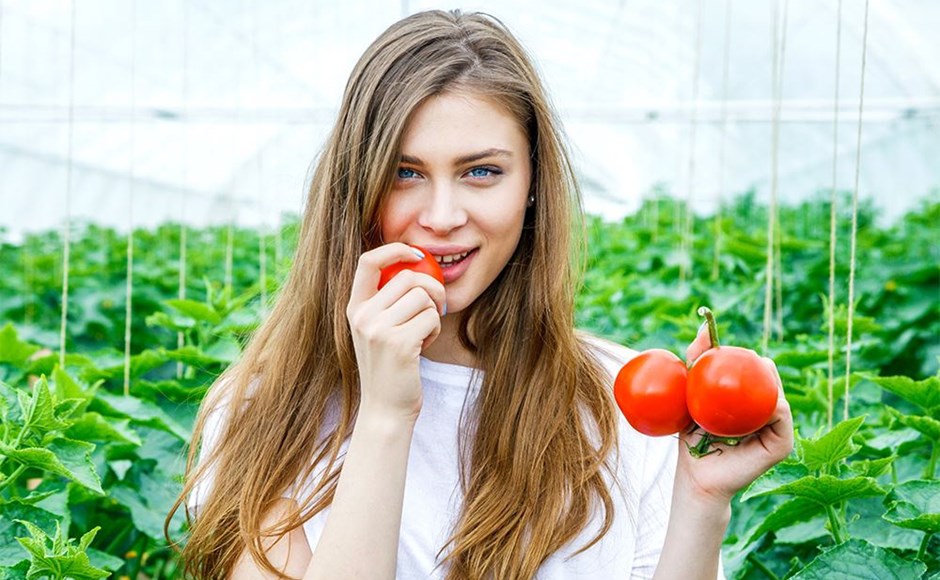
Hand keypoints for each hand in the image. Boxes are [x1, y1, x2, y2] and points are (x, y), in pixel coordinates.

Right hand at [346, 243, 445, 421]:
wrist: (386, 409)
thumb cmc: (391, 366)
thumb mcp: (378, 330)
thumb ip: (388, 300)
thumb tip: (417, 263)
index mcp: (355, 308)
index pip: (368, 261)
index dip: (395, 249)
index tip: (417, 253)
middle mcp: (362, 316)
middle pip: (408, 277)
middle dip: (432, 288)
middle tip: (436, 306)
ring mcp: (378, 330)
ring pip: (423, 297)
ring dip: (433, 314)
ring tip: (423, 334)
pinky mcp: (399, 344)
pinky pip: (431, 317)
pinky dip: (435, 330)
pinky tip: (423, 346)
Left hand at [675, 325, 794, 505]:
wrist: (695, 474)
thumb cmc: (691, 435)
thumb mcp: (691, 394)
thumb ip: (697, 361)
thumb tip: (703, 325)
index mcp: (750, 401)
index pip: (756, 370)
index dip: (746, 357)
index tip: (727, 349)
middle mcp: (767, 412)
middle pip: (770, 377)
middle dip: (758, 364)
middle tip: (738, 359)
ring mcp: (777, 428)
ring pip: (778, 393)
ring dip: (766, 382)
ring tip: (748, 374)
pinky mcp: (782, 444)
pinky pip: (782, 417)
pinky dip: (774, 406)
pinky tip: (763, 401)